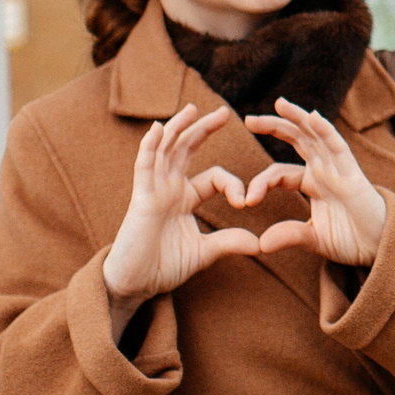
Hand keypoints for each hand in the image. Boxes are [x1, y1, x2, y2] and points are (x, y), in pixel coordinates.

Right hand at [103, 105, 260, 317]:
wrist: (135, 285)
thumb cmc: (163, 267)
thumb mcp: (203, 252)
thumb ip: (228, 243)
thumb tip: (258, 243)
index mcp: (185, 198)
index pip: (214, 176)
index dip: (232, 184)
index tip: (245, 202)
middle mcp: (169, 188)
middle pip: (187, 149)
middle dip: (204, 129)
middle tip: (224, 112)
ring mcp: (154, 191)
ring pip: (165, 150)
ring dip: (178, 128)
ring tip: (193, 109)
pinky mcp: (141, 199)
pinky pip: (144, 167)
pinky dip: (150, 147)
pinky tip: (158, 129)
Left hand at [237, 99, 390, 266]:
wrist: (382, 248)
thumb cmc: (352, 240)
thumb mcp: (314, 238)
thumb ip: (289, 235)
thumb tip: (261, 245)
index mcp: (313, 183)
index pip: (280, 172)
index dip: (261, 182)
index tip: (247, 201)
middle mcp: (324, 170)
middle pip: (296, 140)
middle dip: (273, 127)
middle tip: (248, 119)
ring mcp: (339, 169)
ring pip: (315, 135)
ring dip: (298, 118)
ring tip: (279, 103)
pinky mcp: (353, 174)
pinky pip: (338, 147)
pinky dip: (326, 131)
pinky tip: (313, 117)